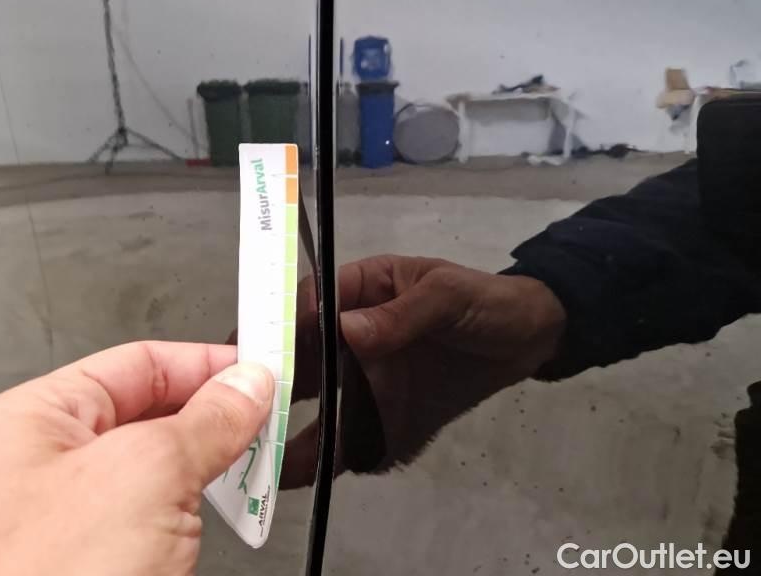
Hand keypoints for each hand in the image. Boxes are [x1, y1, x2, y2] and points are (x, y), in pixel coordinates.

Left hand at [0, 342, 272, 575]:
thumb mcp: (144, 474)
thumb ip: (205, 420)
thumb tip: (248, 383)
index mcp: (39, 420)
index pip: (141, 364)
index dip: (207, 362)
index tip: (262, 371)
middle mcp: (46, 468)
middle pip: (152, 418)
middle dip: (214, 424)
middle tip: (265, 430)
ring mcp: (66, 523)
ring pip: (157, 476)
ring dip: (207, 477)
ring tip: (246, 485)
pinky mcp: (88, 565)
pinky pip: (153, 524)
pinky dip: (191, 521)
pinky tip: (212, 530)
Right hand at [282, 255, 565, 487]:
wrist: (527, 341)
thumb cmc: (485, 302)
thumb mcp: (448, 295)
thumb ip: (404, 313)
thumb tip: (348, 331)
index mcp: (358, 292)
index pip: (307, 304)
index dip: (280, 325)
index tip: (256, 352)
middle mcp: (349, 339)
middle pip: (299, 360)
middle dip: (269, 384)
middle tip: (241, 411)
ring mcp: (363, 380)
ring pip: (316, 406)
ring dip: (288, 430)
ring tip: (261, 458)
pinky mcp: (382, 416)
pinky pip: (351, 439)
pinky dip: (330, 457)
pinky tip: (306, 476)